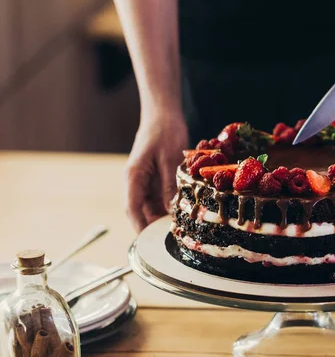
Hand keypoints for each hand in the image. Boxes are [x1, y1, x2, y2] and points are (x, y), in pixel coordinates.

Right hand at [125, 111, 187, 231]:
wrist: (163, 114)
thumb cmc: (164, 132)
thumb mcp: (170, 159)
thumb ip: (169, 185)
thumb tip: (170, 210)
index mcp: (134, 177)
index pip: (132, 208)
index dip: (140, 227)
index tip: (150, 242)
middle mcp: (136, 181)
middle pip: (140, 211)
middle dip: (152, 226)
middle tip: (171, 239)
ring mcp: (144, 180)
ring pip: (150, 206)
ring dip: (161, 217)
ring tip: (178, 229)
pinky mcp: (154, 178)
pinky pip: (159, 197)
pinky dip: (167, 206)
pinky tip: (181, 212)